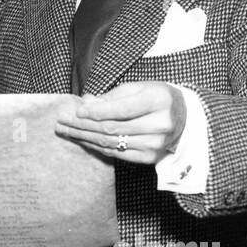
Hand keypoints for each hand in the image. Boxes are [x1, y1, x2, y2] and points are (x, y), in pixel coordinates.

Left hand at [54, 81, 186, 164]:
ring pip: (112, 142)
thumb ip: (112, 96)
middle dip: (82, 125)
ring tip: (65, 131)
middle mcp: (160, 124)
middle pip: (113, 128)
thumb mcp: (138, 88)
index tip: (76, 111)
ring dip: (84, 137)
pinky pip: (117, 154)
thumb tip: (86, 102)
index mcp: (159, 101)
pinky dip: (96, 146)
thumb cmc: (156, 98)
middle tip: (62, 121)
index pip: (121, 109)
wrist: (184, 118)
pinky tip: (82, 140)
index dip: (96, 112)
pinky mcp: (150, 158)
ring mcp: (156, 144)